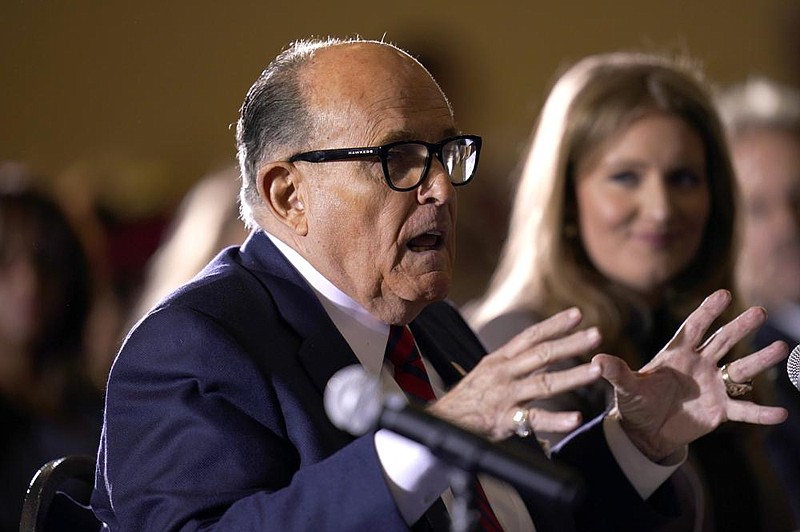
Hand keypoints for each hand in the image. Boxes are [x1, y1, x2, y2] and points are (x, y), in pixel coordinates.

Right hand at [429, 307, 602, 440]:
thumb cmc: (469, 397)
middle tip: (596, 334)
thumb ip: (514, 363)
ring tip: (596, 370)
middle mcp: (503, 373)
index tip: (577, 314)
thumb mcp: (488, 371)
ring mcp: (505, 395)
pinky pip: (534, 420)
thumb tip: (541, 351)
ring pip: (543, 383)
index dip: (554, 324)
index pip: (530, 336)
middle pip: (541, 354)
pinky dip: (556, 420)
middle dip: (570, 343)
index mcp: (500, 359)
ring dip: (572, 376)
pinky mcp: (504, 419)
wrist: (442, 420)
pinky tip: (576, 418)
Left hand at [593, 289, 788, 461]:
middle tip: (760, 311)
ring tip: (782, 348)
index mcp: (676, 354)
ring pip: (740, 369)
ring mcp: (713, 386)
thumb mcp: (624, 387)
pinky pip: (744, 410)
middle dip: (740, 327)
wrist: (645, 430)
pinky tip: (782, 414)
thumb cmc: (635, 402)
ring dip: (760, 360)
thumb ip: (615, 372)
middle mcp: (699, 365)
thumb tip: (595, 360)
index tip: (723, 294)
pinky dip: (762, 413)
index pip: (694, 328)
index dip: (707, 312)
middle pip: (722, 342)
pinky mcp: (720, 410)